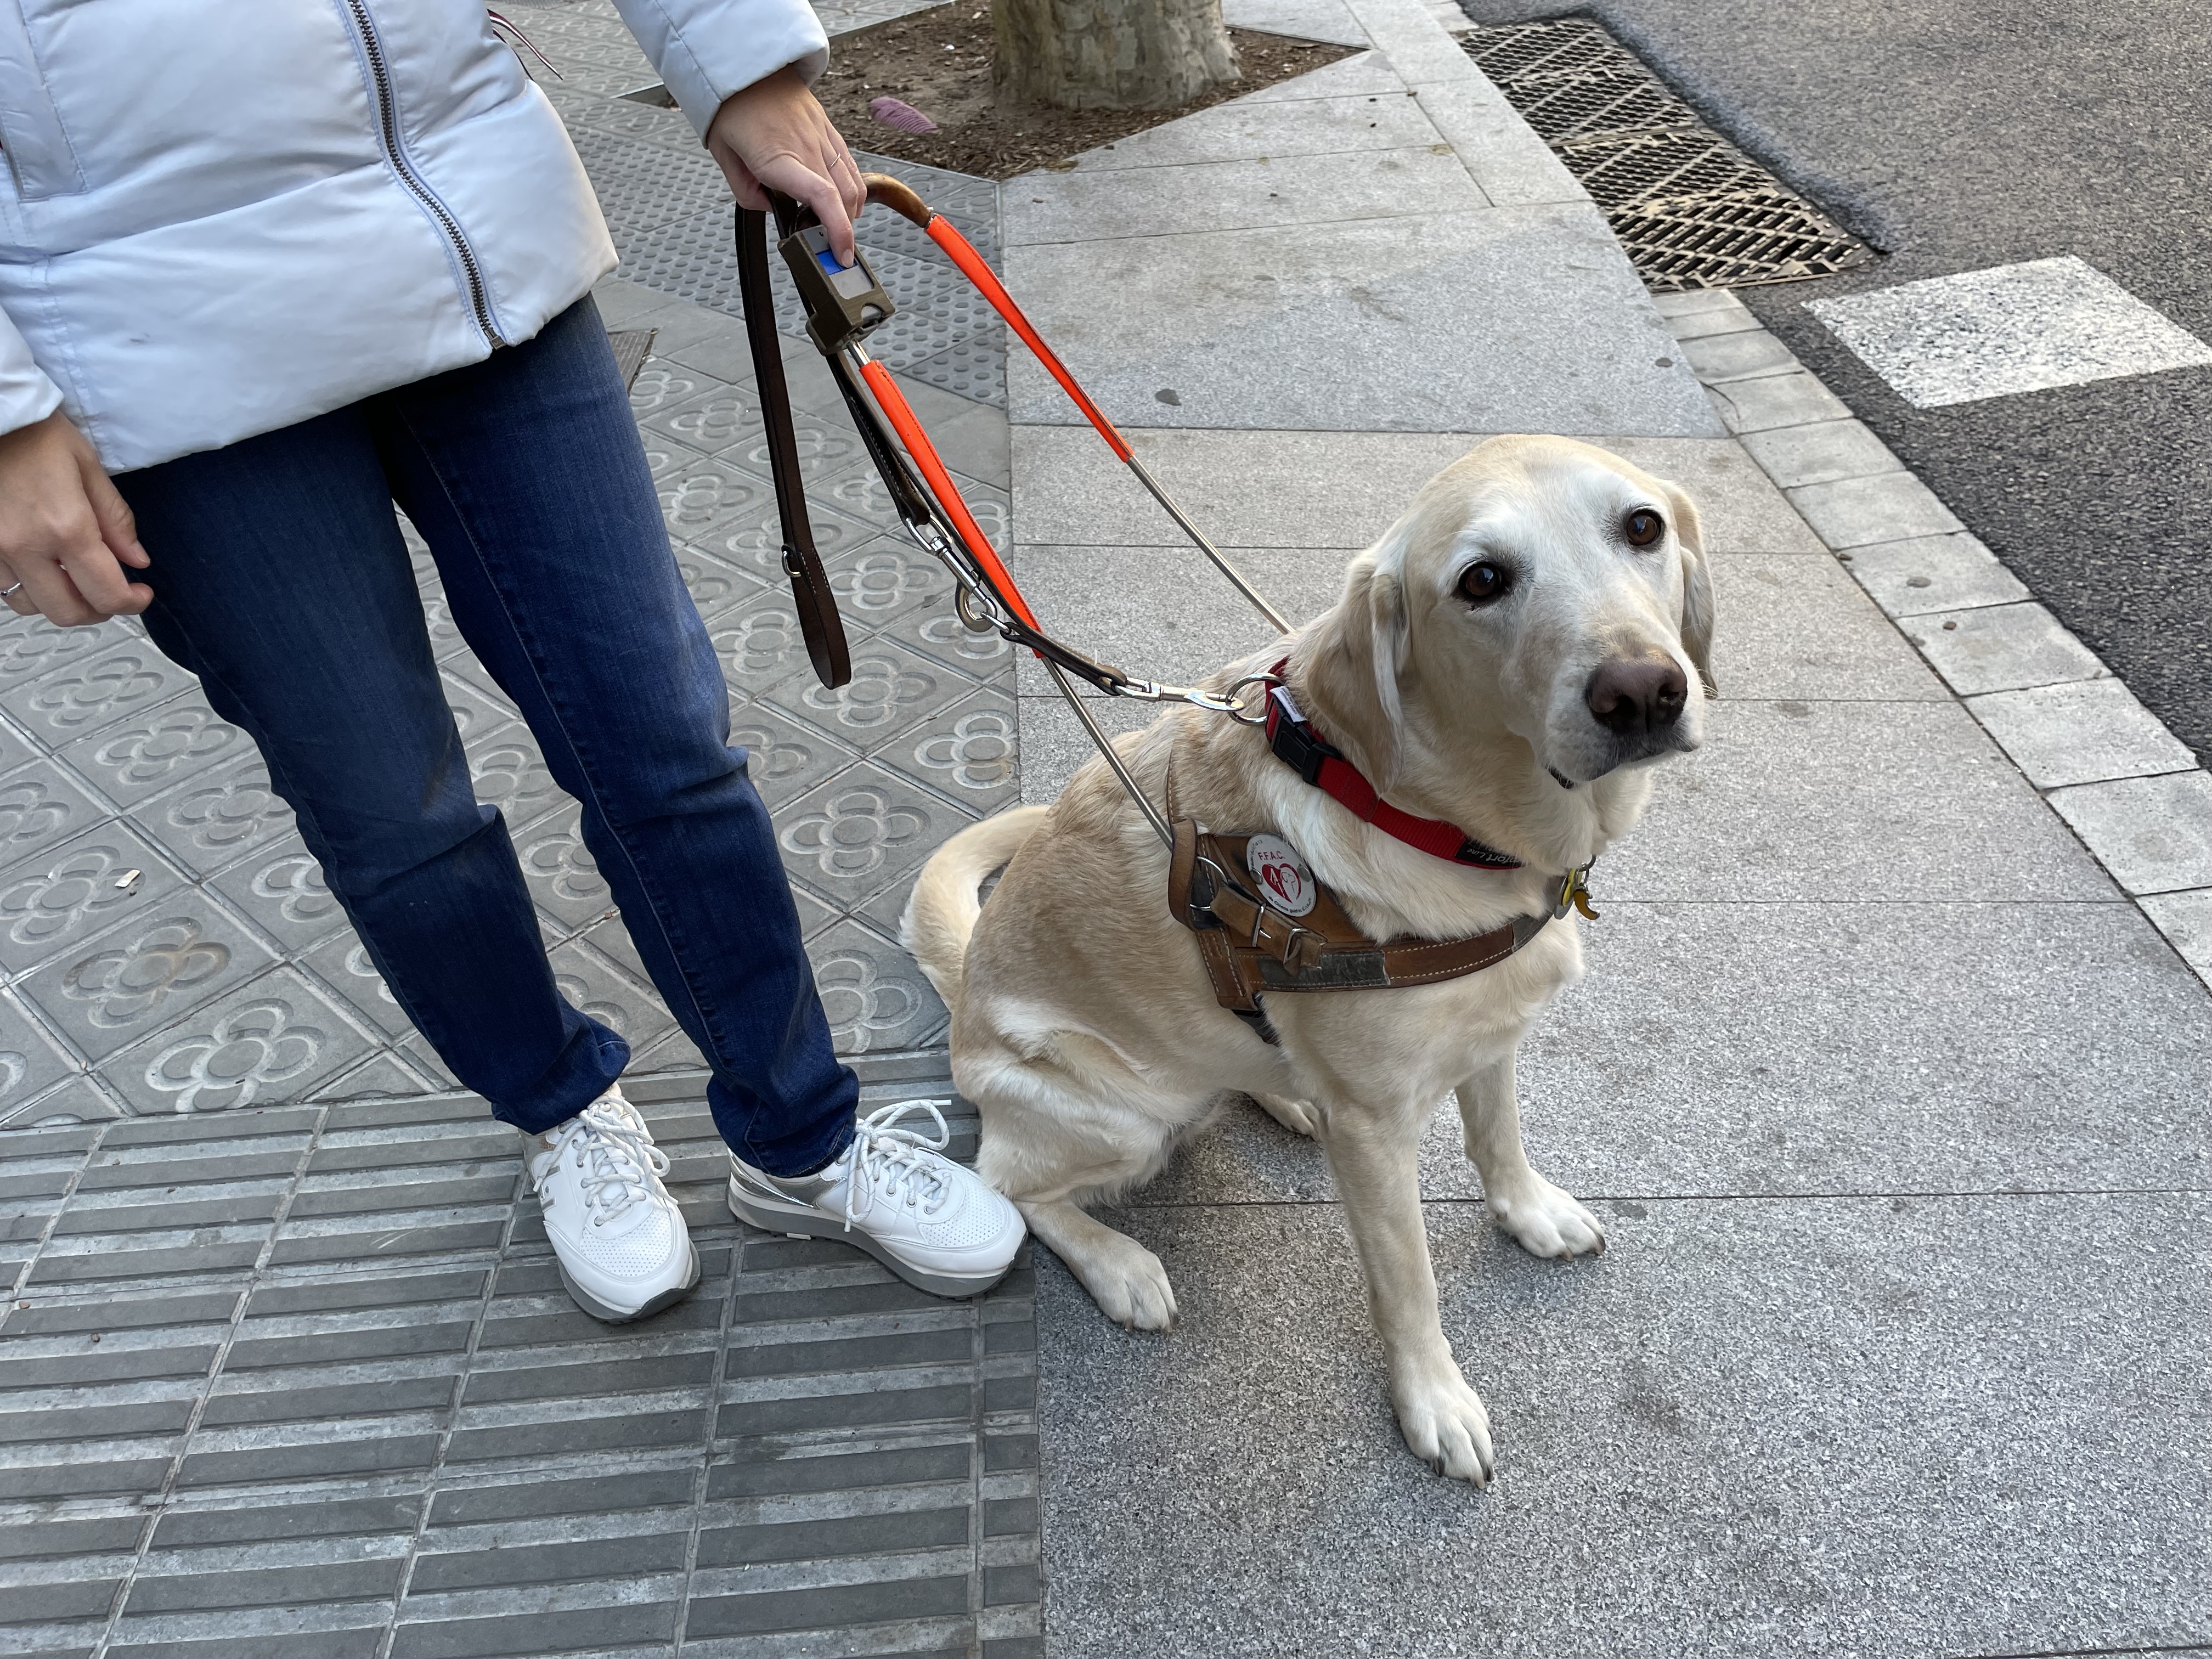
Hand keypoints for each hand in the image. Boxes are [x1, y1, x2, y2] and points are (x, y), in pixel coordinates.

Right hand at [0, 411, 151, 626]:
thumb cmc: (33, 432)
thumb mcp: (88, 467)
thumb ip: (115, 519)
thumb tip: (137, 560)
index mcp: (65, 527)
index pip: (106, 593)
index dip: (131, 603)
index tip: (140, 595)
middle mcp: (25, 546)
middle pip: (67, 612)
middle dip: (97, 609)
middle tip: (111, 592)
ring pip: (29, 604)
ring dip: (57, 599)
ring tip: (73, 578)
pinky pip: (1, 586)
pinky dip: (25, 586)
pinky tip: (40, 567)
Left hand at [706, 65, 867, 264]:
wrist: (745, 66)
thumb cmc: (732, 106)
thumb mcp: (724, 156)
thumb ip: (747, 192)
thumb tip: (771, 208)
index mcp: (779, 157)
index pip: (822, 197)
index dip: (838, 230)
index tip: (841, 253)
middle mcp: (807, 147)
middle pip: (844, 198)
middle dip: (844, 230)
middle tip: (834, 250)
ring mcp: (822, 137)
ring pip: (853, 184)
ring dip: (851, 213)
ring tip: (838, 227)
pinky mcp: (829, 130)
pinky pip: (850, 165)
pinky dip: (852, 190)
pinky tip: (844, 201)